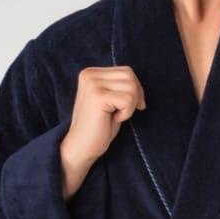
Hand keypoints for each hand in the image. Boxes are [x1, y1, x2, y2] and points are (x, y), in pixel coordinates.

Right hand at [60, 65, 145, 197]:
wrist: (81, 147)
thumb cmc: (98, 127)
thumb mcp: (110, 100)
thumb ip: (119, 86)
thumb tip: (138, 82)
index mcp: (90, 73)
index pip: (126, 71)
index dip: (136, 89)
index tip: (134, 106)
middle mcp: (89, 75)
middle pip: (130, 75)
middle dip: (136, 95)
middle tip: (125, 112)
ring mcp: (92, 84)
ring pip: (131, 87)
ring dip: (130, 105)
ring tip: (116, 115)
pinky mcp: (98, 96)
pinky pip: (128, 99)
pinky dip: (127, 112)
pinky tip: (114, 119)